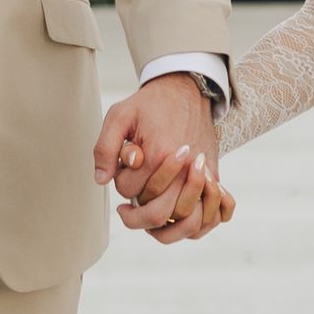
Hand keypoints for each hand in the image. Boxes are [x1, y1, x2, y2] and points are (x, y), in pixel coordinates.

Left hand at [93, 77, 233, 246]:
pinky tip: (174, 215)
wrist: (187, 90)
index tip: (124, 169)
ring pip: (182, 220)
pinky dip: (190, 223)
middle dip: (136, 216)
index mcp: (159, 154)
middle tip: (124, 212)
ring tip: (148, 215)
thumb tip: (101, 180)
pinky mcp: (213, 178)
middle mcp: (184, 168)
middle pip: (157, 214)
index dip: (121, 183)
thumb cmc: (151, 104)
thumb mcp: (119, 116)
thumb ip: (105, 148)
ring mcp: (201, 175)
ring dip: (162, 223)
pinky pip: (206, 215)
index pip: (130, 191)